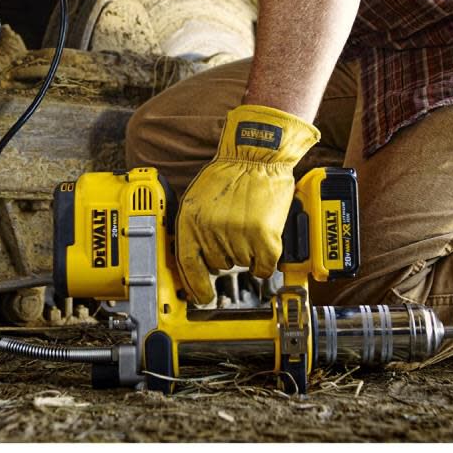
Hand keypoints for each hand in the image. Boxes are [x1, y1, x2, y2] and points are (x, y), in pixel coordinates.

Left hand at [175, 104, 319, 304]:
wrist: (258, 155)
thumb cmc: (231, 173)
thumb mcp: (198, 198)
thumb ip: (194, 228)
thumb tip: (194, 261)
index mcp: (191, 220)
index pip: (187, 265)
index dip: (195, 286)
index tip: (202, 297)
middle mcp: (211, 230)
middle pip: (218, 265)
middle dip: (226, 254)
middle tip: (235, 232)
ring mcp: (238, 235)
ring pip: (242, 265)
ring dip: (247, 253)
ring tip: (249, 225)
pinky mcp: (263, 237)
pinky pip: (263, 267)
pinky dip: (265, 260)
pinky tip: (264, 240)